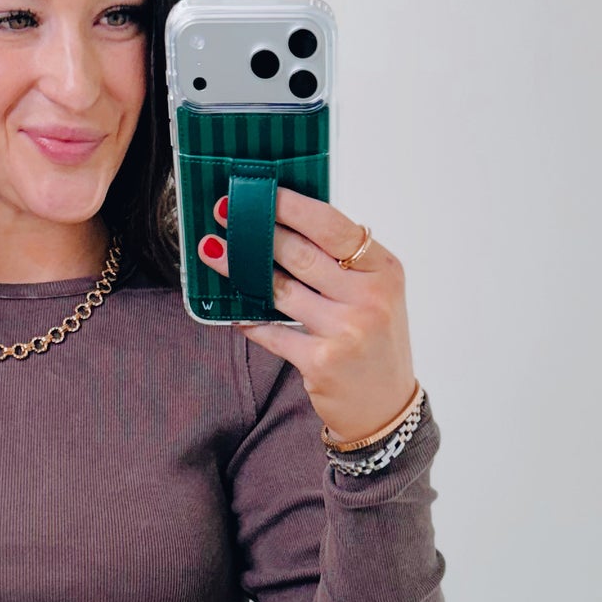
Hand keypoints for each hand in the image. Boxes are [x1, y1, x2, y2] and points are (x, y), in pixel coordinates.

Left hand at [196, 187, 416, 443]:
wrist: (386, 408)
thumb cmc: (376, 344)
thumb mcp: (377, 295)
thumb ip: (345, 263)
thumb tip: (288, 223)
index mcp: (384, 270)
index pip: (332, 227)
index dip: (291, 206)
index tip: (261, 192)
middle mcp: (370, 298)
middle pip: (301, 254)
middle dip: (257, 231)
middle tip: (226, 214)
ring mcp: (346, 331)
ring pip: (281, 290)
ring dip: (241, 269)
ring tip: (215, 252)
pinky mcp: (322, 362)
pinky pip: (273, 332)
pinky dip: (250, 321)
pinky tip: (235, 311)